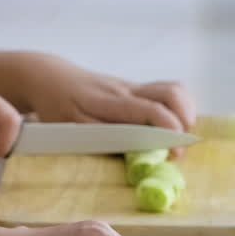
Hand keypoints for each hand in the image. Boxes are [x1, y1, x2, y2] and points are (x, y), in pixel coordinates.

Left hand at [15, 54, 195, 153]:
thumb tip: (135, 157)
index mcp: (110, 102)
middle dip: (185, 119)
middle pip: (170, 92)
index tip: (176, 152)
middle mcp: (126, 90)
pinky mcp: (134, 87)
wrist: (49, 78)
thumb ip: (104, 140)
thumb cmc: (57, 109)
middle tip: (179, 146)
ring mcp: (132, 86)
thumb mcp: (73, 130)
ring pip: (172, 89)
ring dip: (185, 112)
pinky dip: (177, 109)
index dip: (168, 130)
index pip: (149, 110)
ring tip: (179, 136)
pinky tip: (171, 126)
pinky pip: (165, 92)